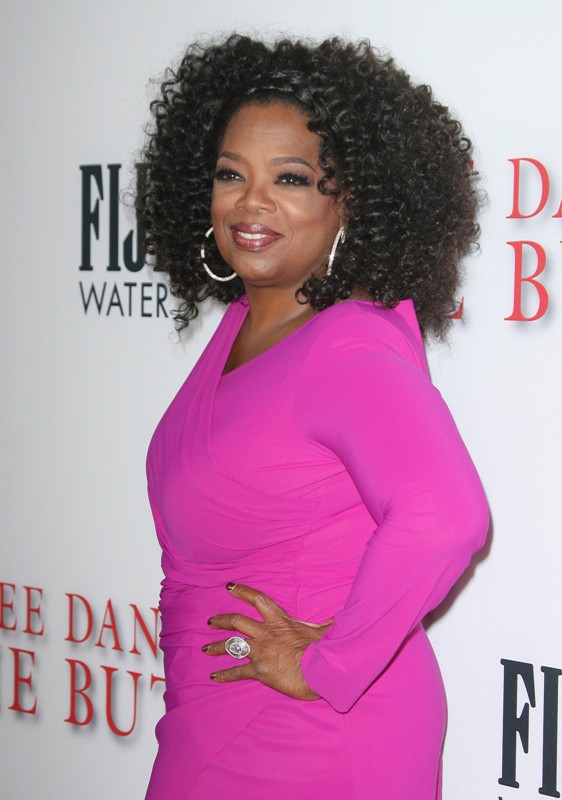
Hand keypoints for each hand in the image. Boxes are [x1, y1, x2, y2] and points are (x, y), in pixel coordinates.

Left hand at [204, 583, 332, 699]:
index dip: (242, 592)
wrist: (320, 669)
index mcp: (279, 620)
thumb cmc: (323, 648)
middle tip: (210, 621)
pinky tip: (214, 677)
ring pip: (231, 645)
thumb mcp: (324, 630)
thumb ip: (325, 624)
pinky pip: (237, 671)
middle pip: (236, 621)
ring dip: (216, 646)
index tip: (229, 587)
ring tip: (206, 649)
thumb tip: (337, 619)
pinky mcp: (259, 671)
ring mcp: (260, 652)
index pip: (258, 600)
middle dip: (221, 620)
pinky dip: (224, 674)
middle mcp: (265, 633)